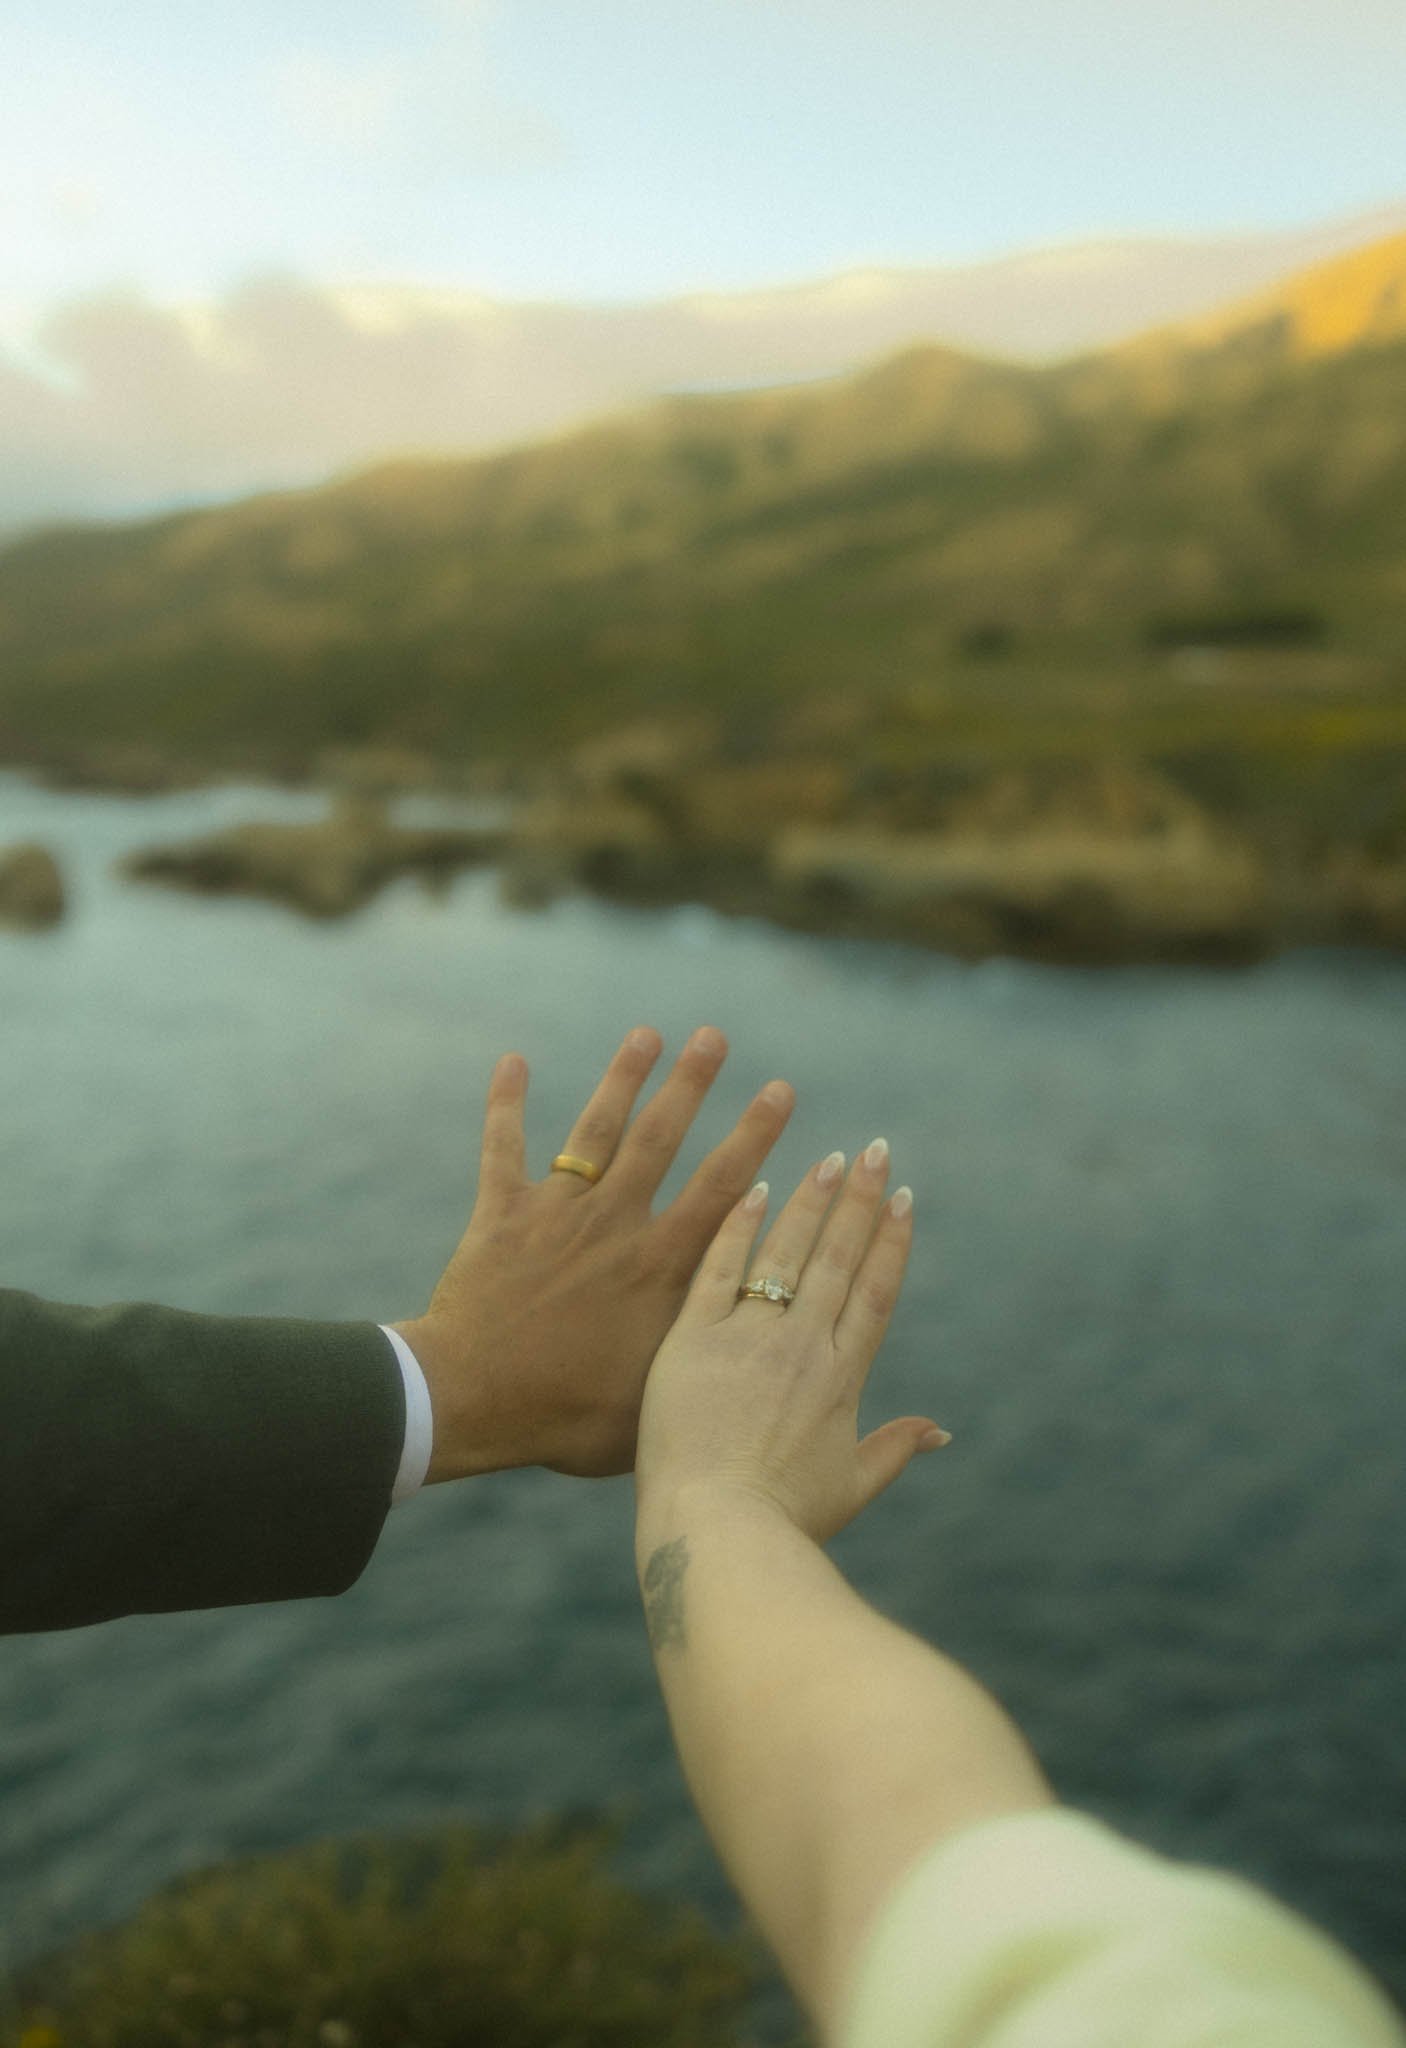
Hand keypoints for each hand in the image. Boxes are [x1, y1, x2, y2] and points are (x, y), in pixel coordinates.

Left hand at [392, 1026, 794, 1481]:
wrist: (473, 1401)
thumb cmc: (565, 1419)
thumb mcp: (656, 1404)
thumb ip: (699, 1365)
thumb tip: (740, 1351)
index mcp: (661, 1267)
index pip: (723, 1190)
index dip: (756, 1137)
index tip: (781, 1091)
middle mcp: (615, 1225)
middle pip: (661, 1139)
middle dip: (694, 1084)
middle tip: (717, 1036)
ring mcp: (557, 1214)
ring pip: (596, 1131)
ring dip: (622, 1077)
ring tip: (647, 1034)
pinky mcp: (502, 1215)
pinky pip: (503, 1149)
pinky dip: (507, 1104)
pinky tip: (512, 1061)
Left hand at [634, 1139, 949, 1545]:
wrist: (716, 1532)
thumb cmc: (783, 1523)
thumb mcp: (850, 1487)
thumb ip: (894, 1449)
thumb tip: (941, 1431)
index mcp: (842, 1378)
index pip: (874, 1292)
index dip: (890, 1241)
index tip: (902, 1197)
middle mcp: (802, 1347)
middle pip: (838, 1258)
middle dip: (858, 1200)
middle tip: (872, 1148)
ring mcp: (749, 1338)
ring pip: (786, 1253)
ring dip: (809, 1201)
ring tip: (828, 1157)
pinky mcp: (694, 1340)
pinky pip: (719, 1269)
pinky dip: (738, 1227)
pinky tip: (753, 1188)